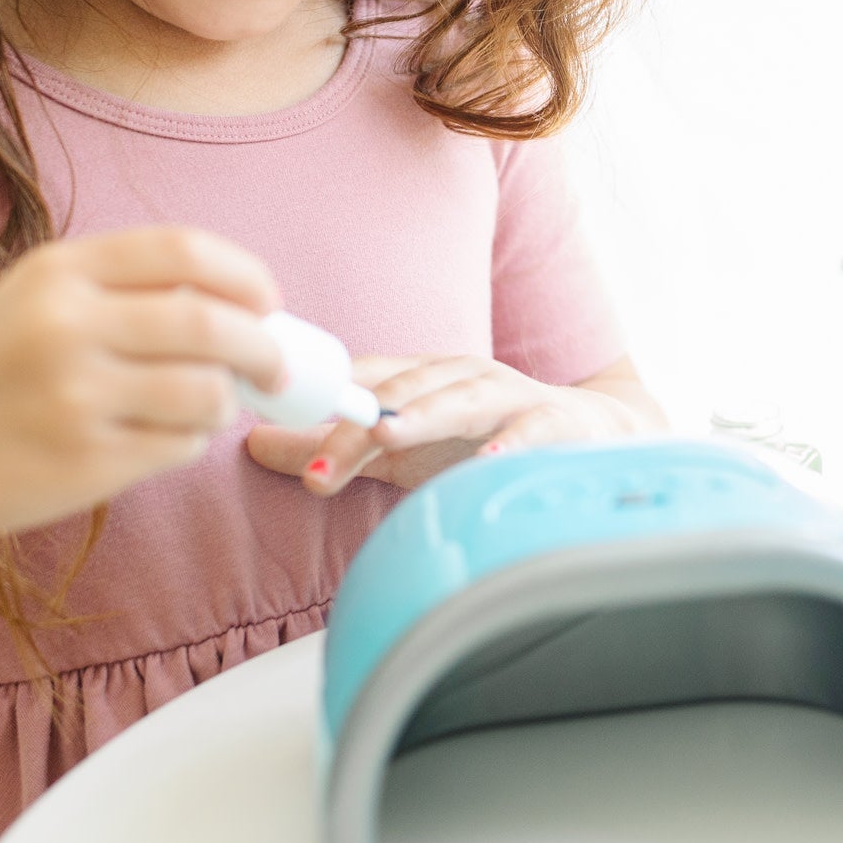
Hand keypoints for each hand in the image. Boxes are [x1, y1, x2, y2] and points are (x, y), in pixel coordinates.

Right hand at [0, 225, 285, 551]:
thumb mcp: (38, 301)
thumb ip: (129, 291)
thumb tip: (250, 309)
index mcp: (59, 272)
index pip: (186, 251)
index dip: (246, 276)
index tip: (268, 302)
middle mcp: (65, 326)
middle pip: (213, 324)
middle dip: (264, 347)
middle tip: (276, 365)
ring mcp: (74, 397)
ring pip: (207, 391)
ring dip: (226, 402)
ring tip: (207, 406)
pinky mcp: (84, 461)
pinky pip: (179, 446)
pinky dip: (188, 442)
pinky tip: (160, 437)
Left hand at [245, 354, 645, 495]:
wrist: (588, 434)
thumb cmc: (487, 439)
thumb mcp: (405, 448)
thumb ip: (337, 449)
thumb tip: (254, 444)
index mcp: (422, 376)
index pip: (360, 383)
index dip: (314, 404)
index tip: (265, 424)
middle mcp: (461, 374)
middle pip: (399, 393)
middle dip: (354, 429)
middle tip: (315, 468)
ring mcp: (507, 394)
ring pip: (458, 400)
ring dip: (420, 416)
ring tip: (384, 436)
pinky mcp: (551, 421)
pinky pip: (527, 434)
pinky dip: (507, 446)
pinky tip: (483, 464)